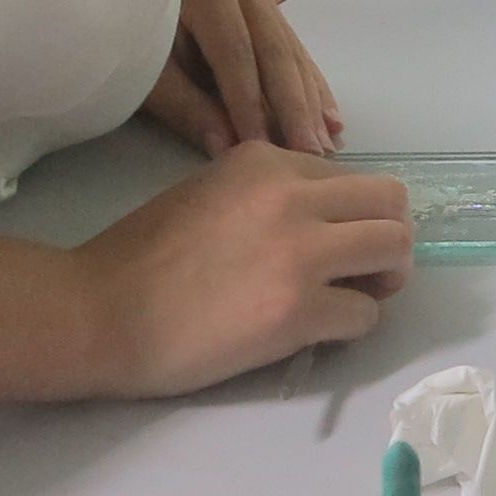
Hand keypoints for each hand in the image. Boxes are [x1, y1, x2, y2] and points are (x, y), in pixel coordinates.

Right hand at [82, 141, 416, 393]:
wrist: (100, 310)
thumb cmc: (140, 256)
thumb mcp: (210, 191)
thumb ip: (268, 194)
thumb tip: (323, 222)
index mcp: (267, 162)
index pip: (354, 178)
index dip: (354, 215)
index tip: (334, 244)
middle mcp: (292, 196)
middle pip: (392, 204)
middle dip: (388, 240)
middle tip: (364, 272)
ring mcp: (300, 254)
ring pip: (395, 251)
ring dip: (384, 280)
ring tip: (352, 299)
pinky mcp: (299, 312)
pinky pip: (366, 315)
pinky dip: (352, 327)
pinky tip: (317, 333)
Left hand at [143, 0, 343, 156]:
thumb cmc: (123, 33)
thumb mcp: (146, 73)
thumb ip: (187, 107)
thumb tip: (230, 149)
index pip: (235, 53)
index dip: (249, 103)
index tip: (263, 148)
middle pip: (273, 51)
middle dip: (294, 108)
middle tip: (311, 154)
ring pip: (290, 53)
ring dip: (309, 103)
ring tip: (327, 146)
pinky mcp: (263, 6)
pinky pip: (293, 50)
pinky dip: (311, 88)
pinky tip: (330, 119)